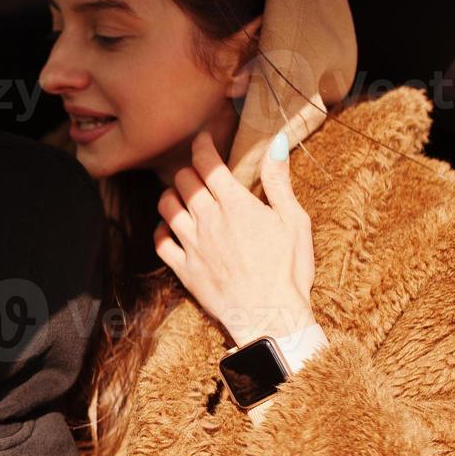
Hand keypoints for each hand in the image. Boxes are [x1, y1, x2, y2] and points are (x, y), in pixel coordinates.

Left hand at [154, 129, 316, 347]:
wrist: (271, 316)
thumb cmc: (289, 270)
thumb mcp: (294, 221)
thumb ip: (279, 181)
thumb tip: (278, 142)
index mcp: (236, 204)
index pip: (207, 163)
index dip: (201, 145)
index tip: (203, 139)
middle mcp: (208, 220)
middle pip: (183, 180)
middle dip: (189, 170)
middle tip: (198, 172)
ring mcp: (192, 245)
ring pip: (166, 206)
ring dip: (172, 196)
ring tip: (183, 197)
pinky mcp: (183, 269)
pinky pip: (160, 242)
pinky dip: (161, 230)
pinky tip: (171, 228)